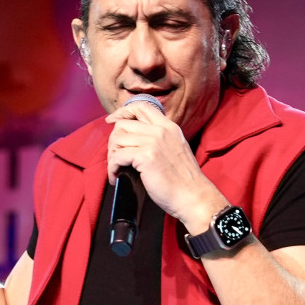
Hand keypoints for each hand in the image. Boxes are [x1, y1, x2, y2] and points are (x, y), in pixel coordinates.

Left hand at [105, 98, 225, 226]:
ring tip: (116, 168)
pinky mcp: (146, 157)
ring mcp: (153, 142)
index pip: (141, 107)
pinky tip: (116, 177)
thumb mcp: (176, 149)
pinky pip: (117, 156)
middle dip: (113, 141)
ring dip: (112, 155)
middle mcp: (161, 130)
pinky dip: (112, 168)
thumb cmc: (183, 181)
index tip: (111, 120)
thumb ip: (161, 140)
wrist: (193, 197)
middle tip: (115, 157)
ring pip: (117, 139)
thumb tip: (137, 140)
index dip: (122, 112)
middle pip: (123, 124)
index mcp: (169, 127)